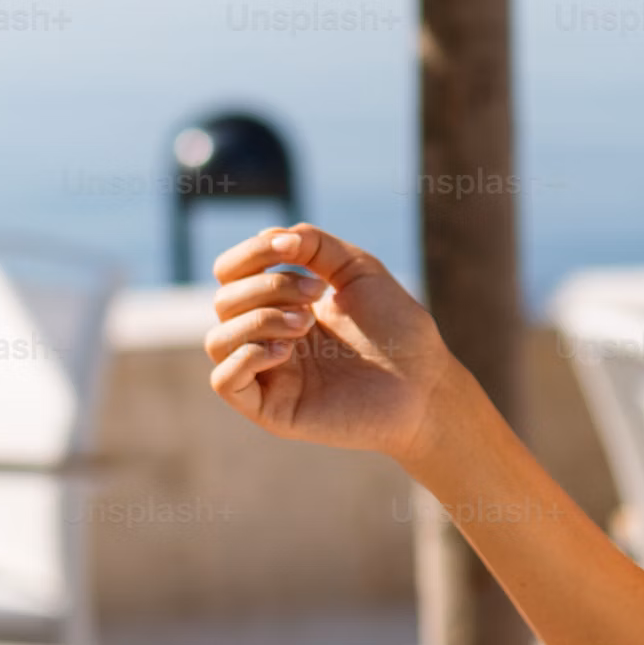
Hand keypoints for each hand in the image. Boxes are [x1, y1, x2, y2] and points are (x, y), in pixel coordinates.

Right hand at [204, 224, 459, 467]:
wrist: (426, 384)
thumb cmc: (398, 330)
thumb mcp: (357, 269)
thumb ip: (315, 245)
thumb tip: (271, 234)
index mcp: (281, 306)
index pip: (231, 274)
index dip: (249, 253)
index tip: (291, 246)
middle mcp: (267, 339)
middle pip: (224, 301)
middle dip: (267, 286)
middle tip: (317, 293)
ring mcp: (267, 376)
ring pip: (217, 339)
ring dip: (257, 319)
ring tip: (305, 324)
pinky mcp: (271, 410)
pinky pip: (224, 381)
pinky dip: (245, 357)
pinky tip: (286, 352)